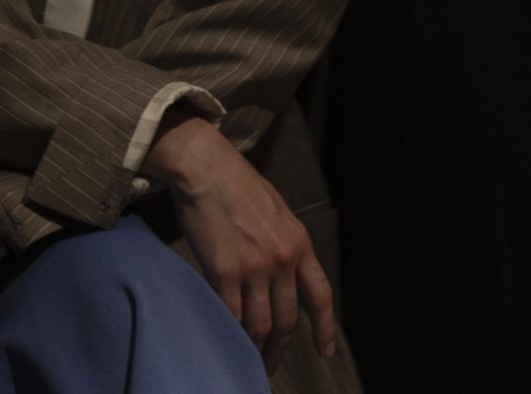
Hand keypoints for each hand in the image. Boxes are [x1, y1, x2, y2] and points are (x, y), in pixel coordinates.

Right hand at [142, 112, 338, 373]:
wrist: (205, 166)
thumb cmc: (236, 183)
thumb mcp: (276, 211)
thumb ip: (283, 244)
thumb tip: (281, 274)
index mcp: (299, 243)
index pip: (320, 296)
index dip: (325, 328)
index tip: (325, 351)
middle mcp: (282, 259)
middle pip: (286, 320)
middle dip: (279, 348)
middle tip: (268, 365)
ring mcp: (254, 267)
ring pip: (259, 325)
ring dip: (254, 349)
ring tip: (246, 360)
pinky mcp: (224, 271)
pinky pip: (231, 315)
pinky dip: (230, 332)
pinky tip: (225, 340)